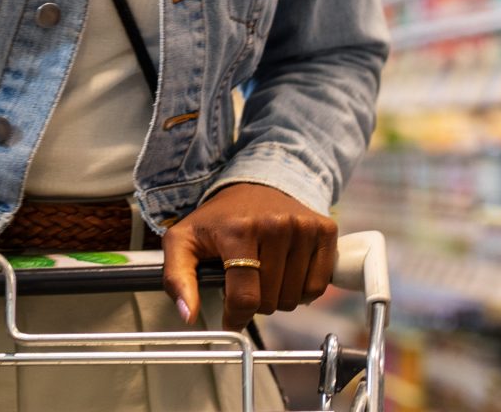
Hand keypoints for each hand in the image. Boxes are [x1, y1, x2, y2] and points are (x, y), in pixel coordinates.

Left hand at [161, 182, 339, 330]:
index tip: (231, 319)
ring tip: (266, 276)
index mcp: (238, 229)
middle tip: (247, 282)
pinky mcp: (324, 229)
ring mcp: (303, 226)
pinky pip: (318, 286)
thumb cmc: (218, 219)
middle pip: (270, 301)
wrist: (255, 183)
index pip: (245, 297)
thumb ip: (176, 279)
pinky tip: (288, 274)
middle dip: (256, 302)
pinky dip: (303, 291)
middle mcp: (276, 225)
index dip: (236, 317)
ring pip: (294, 298)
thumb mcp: (183, 241)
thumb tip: (188, 315)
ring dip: (279, 298)